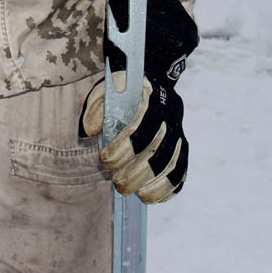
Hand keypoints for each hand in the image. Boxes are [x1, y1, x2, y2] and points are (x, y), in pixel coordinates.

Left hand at [79, 72, 187, 202]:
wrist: (152, 77)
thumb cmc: (125, 87)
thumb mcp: (108, 87)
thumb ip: (96, 108)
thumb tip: (89, 132)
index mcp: (153, 98)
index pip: (142, 127)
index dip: (123, 148)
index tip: (105, 159)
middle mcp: (171, 116)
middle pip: (159, 151)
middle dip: (137, 172)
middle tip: (118, 182)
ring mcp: (179, 133)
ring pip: (174, 164)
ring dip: (155, 184)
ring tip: (137, 194)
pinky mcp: (182, 147)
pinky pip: (182, 171)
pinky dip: (169, 187)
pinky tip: (152, 195)